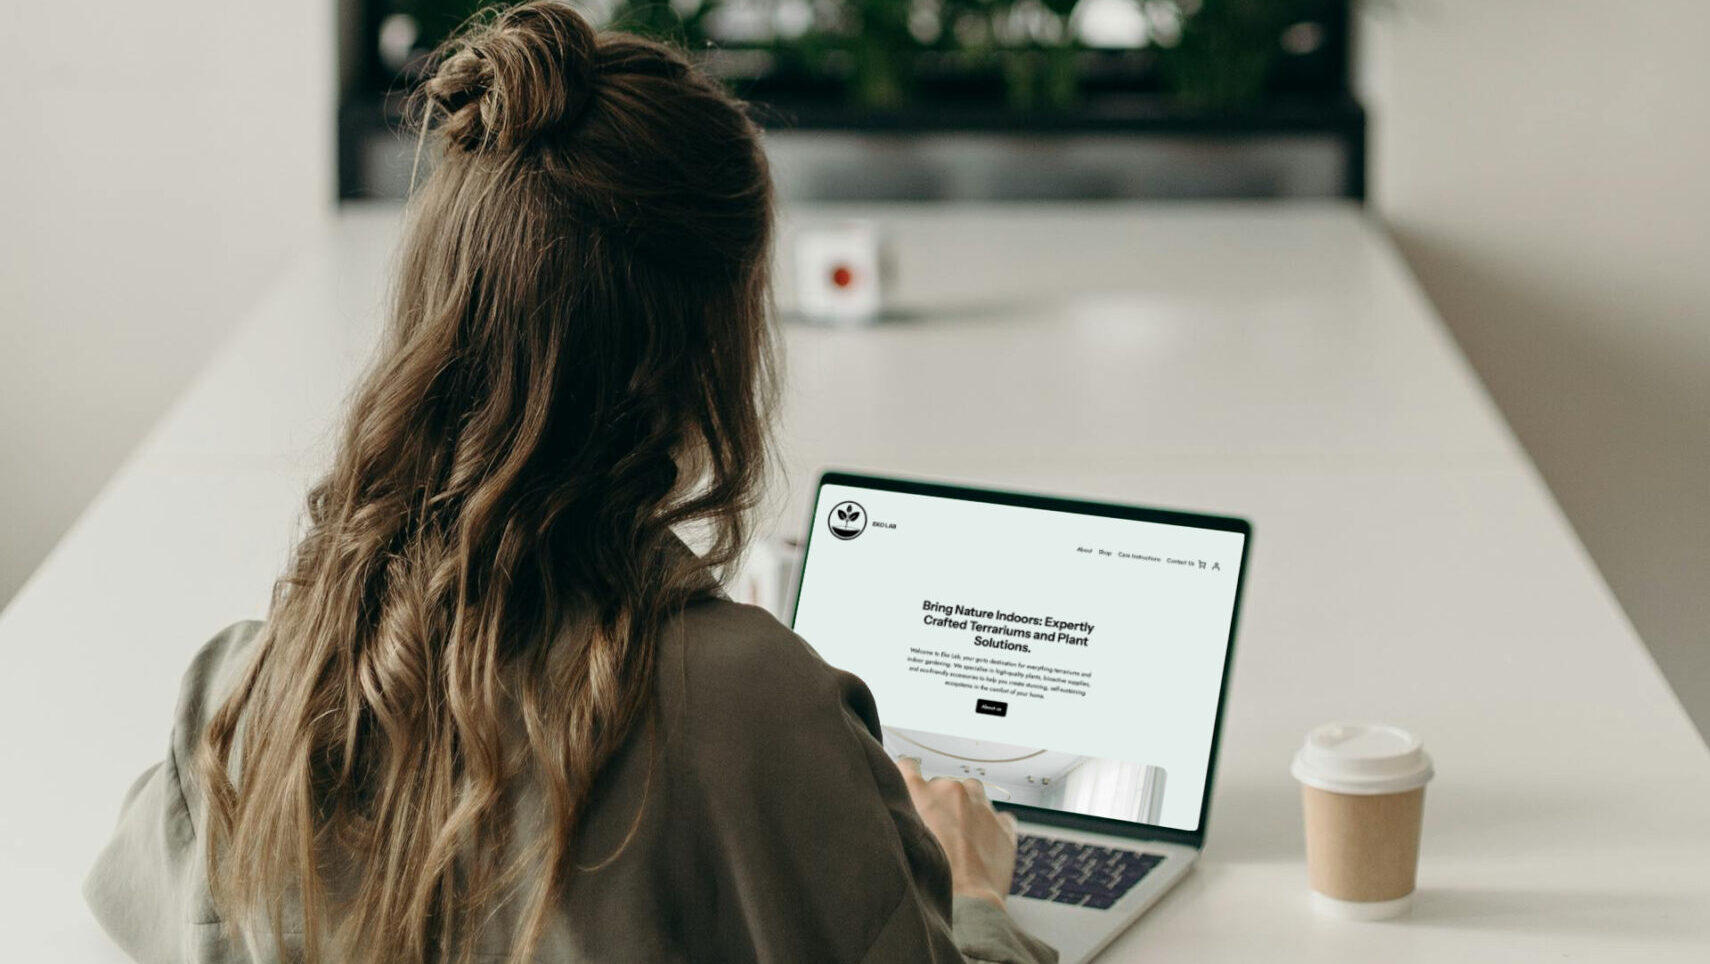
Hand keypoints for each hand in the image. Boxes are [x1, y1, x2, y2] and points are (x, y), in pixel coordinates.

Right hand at [897, 756, 1017, 908]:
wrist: (966, 902)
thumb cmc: (929, 876)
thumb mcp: (903, 839)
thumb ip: (901, 815)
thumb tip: (903, 808)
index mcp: (923, 791)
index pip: (909, 765)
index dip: (909, 777)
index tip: (911, 787)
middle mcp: (953, 790)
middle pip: (943, 786)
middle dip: (940, 803)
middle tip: (937, 832)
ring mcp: (982, 805)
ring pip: (972, 794)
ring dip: (967, 808)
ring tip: (962, 839)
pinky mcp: (1004, 824)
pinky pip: (997, 816)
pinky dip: (991, 827)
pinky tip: (982, 848)